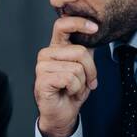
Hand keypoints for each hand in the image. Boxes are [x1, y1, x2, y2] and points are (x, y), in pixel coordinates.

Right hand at [35, 15, 99, 136]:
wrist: (63, 114)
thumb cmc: (72, 91)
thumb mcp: (84, 68)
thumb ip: (86, 52)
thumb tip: (94, 35)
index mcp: (56, 47)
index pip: (62, 25)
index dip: (79, 23)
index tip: (95, 28)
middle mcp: (47, 54)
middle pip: (80, 51)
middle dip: (90, 70)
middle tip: (87, 81)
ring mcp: (42, 66)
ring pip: (76, 68)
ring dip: (81, 82)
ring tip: (74, 88)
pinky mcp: (42, 79)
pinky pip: (69, 79)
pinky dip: (75, 89)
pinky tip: (67, 92)